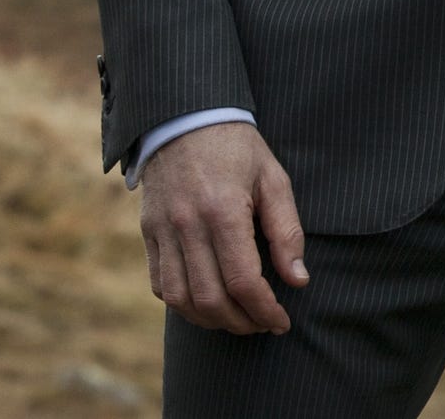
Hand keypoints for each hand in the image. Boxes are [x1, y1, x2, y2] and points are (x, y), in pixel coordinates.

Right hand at [137, 121, 307, 333]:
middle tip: (263, 325)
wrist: (185, 119)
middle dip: (240, 322)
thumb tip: (297, 279)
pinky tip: (206, 304)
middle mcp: (187, 226)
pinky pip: (158, 283)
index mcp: (223, 212)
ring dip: (210, 320)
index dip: (265, 309)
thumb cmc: (238, 149)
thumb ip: (287, 231)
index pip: (243, 280)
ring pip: (179, 298)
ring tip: (237, 320)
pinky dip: (181, 303)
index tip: (281, 321)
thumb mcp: (274, 179)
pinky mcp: (147, 233)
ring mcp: (162, 231)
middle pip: (210, 298)